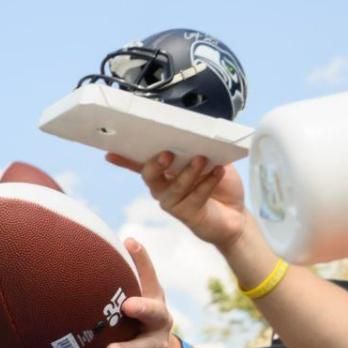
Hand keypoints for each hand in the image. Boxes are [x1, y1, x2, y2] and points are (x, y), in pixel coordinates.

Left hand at [84, 238, 180, 347]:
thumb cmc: (141, 313)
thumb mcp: (142, 291)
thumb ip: (137, 269)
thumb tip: (127, 239)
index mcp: (156, 304)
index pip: (152, 289)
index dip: (144, 280)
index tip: (129, 274)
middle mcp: (160, 327)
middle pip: (156, 318)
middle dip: (143, 312)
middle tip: (126, 307)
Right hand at [110, 150, 248, 248]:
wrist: (236, 214)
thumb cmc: (220, 185)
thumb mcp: (212, 159)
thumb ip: (200, 147)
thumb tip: (195, 132)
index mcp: (164, 172)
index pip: (140, 163)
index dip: (124, 159)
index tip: (111, 153)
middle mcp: (163, 188)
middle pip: (149, 176)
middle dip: (155, 164)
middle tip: (168, 153)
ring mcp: (173, 203)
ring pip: (174, 187)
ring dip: (188, 172)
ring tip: (202, 159)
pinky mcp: (187, 215)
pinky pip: (194, 197)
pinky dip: (207, 183)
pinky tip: (217, 172)